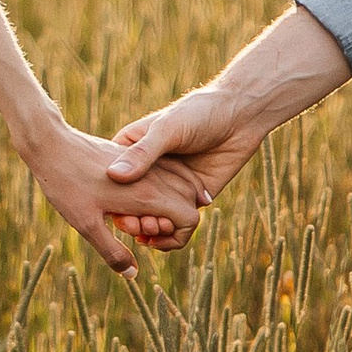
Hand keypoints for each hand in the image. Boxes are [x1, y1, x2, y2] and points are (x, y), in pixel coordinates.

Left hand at [23, 115, 205, 273]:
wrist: (51, 143)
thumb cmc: (66, 185)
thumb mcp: (86, 226)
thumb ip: (112, 252)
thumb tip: (132, 273)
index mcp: (148, 194)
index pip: (189, 219)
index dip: (176, 237)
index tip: (147, 241)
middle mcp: (155, 175)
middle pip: (189, 202)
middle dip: (171, 222)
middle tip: (139, 228)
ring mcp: (148, 162)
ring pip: (180, 185)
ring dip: (167, 205)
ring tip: (136, 215)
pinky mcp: (137, 155)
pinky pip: (165, 172)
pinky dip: (161, 189)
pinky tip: (133, 199)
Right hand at [99, 81, 269, 247]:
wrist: (239, 116)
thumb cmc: (198, 113)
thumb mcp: (167, 129)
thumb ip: (143, 153)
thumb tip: (114, 176)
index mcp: (132, 151)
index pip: (112, 180)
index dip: (112, 199)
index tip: (115, 211)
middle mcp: (149, 172)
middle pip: (130, 203)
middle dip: (132, 219)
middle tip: (137, 226)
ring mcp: (170, 187)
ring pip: (152, 217)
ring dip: (149, 229)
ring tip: (152, 231)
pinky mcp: (191, 198)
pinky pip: (175, 224)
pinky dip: (168, 236)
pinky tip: (164, 238)